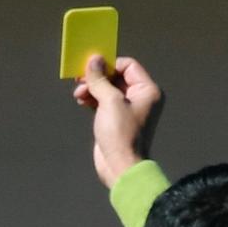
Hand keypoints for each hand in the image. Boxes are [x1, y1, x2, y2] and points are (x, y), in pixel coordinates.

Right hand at [73, 55, 163, 187]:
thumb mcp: (110, 101)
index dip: (109, 64)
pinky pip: (103, 101)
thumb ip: (100, 79)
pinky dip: (92, 98)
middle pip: (116, 76)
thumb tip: (94, 60)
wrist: (120, 166)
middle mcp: (141, 98)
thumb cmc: (121, 133)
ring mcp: (128, 109)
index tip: (91, 67)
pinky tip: (81, 100)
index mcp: (147, 90)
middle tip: (80, 79)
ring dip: (92, 88)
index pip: (128, 66)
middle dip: (97, 77)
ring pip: (107, 89)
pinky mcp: (116, 119)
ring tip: (79, 93)